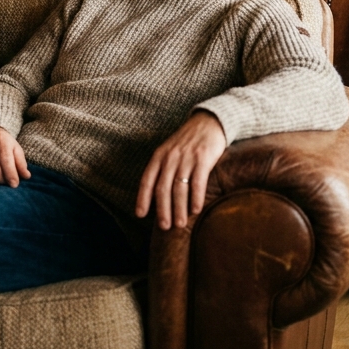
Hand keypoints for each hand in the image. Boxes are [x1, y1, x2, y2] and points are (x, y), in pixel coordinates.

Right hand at [0, 125, 29, 186]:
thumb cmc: (4, 143)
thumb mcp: (15, 148)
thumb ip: (21, 163)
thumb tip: (26, 176)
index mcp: (1, 139)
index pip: (6, 160)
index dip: (11, 175)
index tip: (15, 184)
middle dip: (3, 180)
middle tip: (8, 183)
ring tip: (0, 182)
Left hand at [135, 111, 227, 230]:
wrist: (209, 122)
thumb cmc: (188, 141)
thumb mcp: (169, 151)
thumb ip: (163, 170)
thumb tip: (157, 196)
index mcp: (159, 156)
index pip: (147, 180)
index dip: (142, 198)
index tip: (140, 215)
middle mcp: (170, 157)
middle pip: (163, 187)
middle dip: (162, 209)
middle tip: (164, 226)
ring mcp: (186, 158)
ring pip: (179, 187)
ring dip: (179, 208)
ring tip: (179, 224)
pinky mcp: (203, 158)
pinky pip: (198, 182)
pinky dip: (196, 198)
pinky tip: (196, 210)